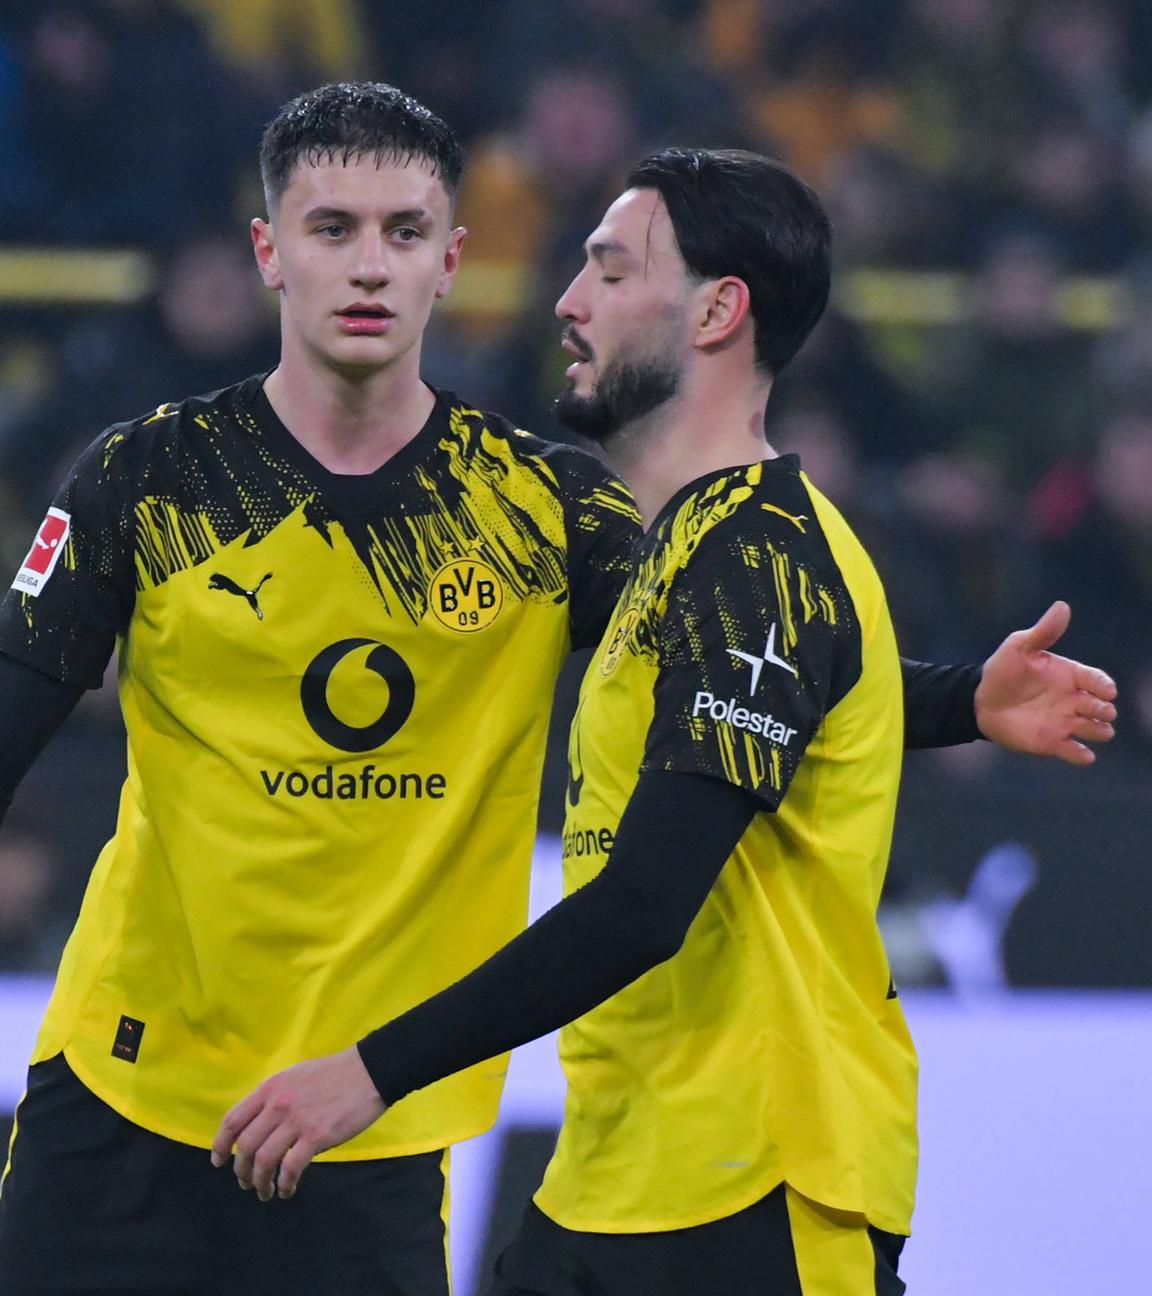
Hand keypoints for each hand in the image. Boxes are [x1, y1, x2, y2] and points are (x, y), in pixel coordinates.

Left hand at [210, 1047, 385, 1200]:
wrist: (368, 1071)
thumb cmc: (333, 1074)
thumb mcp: (295, 1077)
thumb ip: (274, 1098)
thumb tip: (258, 1124)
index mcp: (270, 1088)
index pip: (232, 1120)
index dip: (220, 1145)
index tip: (218, 1161)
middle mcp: (278, 1104)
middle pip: (244, 1146)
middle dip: (240, 1171)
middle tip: (246, 1183)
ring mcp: (296, 1121)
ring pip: (263, 1161)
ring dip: (260, 1183)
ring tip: (265, 1192)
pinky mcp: (316, 1136)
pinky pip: (291, 1168)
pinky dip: (285, 1184)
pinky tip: (288, 1189)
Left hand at [975, 601, 1116, 764]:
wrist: (979, 701)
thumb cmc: (1002, 671)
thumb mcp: (1019, 647)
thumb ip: (1043, 631)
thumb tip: (1062, 606)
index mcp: (1070, 675)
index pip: (1098, 680)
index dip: (1105, 686)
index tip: (1107, 691)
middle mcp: (1073, 700)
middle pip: (1102, 707)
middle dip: (1104, 710)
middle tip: (1097, 710)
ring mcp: (1065, 722)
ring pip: (1096, 730)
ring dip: (1099, 731)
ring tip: (1095, 730)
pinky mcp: (1053, 743)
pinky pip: (1075, 753)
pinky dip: (1082, 756)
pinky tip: (1083, 755)